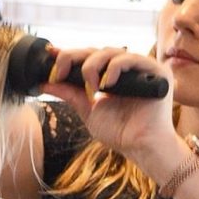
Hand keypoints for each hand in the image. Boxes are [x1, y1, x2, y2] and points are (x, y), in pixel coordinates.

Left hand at [43, 47, 176, 162]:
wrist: (140, 147)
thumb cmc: (119, 132)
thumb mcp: (87, 110)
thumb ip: (70, 94)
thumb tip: (44, 82)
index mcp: (109, 76)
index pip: (87, 57)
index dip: (68, 54)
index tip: (49, 54)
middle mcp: (124, 69)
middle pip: (95, 51)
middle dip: (73, 59)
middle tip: (59, 74)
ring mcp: (139, 69)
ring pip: (110, 51)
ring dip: (92, 66)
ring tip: (91, 88)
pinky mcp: (154, 72)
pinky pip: (131, 59)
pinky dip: (115, 68)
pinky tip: (108, 85)